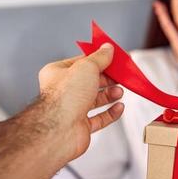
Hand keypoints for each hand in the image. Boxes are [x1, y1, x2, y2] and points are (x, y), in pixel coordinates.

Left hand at [38, 43, 123, 161]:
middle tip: (120, 76)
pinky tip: (119, 107)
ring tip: (119, 91)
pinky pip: (99, 118)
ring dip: (110, 95)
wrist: (60, 129)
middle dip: (107, 79)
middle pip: (90, 82)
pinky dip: (111, 112)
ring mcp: (72, 110)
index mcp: (57, 74)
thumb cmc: (64, 98)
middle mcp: (63, 92)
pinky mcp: (81, 126)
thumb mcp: (87, 67)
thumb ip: (100, 58)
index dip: (98, 60)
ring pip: (95, 100)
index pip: (81, 63)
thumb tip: (107, 49)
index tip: (113, 59)